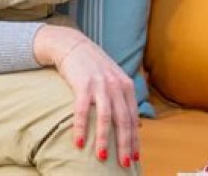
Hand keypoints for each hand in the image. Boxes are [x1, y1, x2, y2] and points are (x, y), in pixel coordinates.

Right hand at [34, 25, 139, 167]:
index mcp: (125, 84)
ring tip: (102, 157)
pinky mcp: (82, 84)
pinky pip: (82, 111)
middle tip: (124, 163)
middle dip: (124, 144)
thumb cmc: (92, 64)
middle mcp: (115, 84)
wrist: (71, 44)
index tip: (134, 156)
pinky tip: (79, 142)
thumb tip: (135, 124)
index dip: (134, 139)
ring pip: (105, 118)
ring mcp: (98, 84)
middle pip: (122, 120)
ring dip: (103, 140)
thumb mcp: (113, 77)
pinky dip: (81, 128)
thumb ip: (123, 98)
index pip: (133, 117)